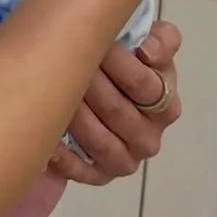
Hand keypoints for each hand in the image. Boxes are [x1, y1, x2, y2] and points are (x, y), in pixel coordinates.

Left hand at [50, 20, 182, 184]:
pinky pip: (80, 169)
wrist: (109, 95)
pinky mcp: (99, 175)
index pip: (145, 85)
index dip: (119, 62)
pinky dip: (63, 154)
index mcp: (167, 107)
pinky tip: (49, 136)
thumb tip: (148, 50)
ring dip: (75, 113)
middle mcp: (149, 139)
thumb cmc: (131, 68)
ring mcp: (124, 160)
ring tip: (51, 87)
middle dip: (89, 81)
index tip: (97, 44)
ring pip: (99, 140)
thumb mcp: (152, 48)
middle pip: (116, 110)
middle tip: (64, 57)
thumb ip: (163, 41)